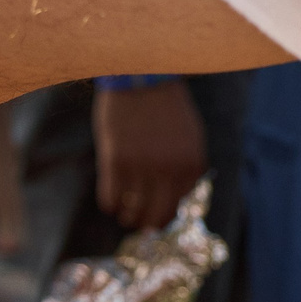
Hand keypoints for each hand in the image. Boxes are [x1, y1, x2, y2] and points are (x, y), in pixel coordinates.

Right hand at [93, 79, 207, 231]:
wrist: (140, 76)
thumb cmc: (165, 108)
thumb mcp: (190, 138)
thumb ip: (187, 170)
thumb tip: (177, 203)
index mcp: (190, 166)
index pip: (176, 208)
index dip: (164, 216)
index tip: (156, 217)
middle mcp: (168, 170)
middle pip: (155, 217)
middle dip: (146, 225)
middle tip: (139, 224)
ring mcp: (141, 167)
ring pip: (131, 212)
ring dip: (127, 216)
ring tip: (124, 213)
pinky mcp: (115, 160)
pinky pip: (110, 198)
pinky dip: (110, 204)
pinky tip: (111, 199)